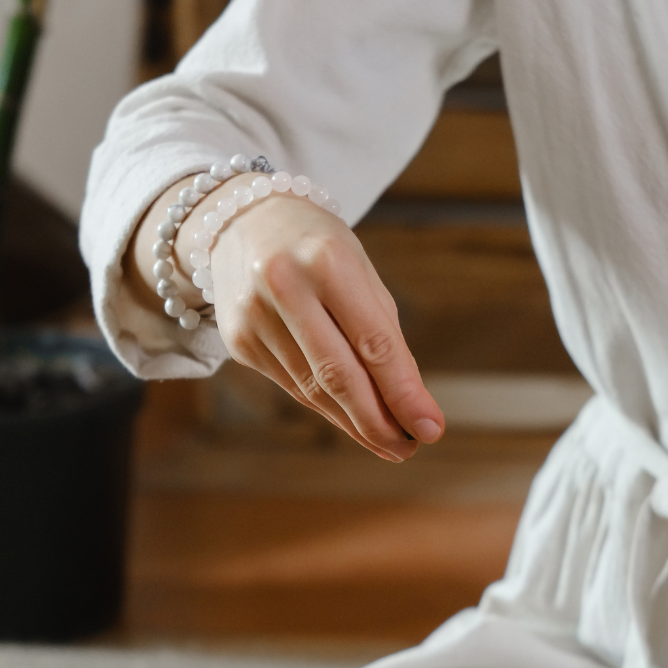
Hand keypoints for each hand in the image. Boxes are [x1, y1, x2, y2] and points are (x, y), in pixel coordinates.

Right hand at [126, 174, 442, 461]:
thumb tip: (410, 405)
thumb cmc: (318, 247)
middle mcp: (284, 285)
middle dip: (378, 421)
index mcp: (327, 260)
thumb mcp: (359, 272)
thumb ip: (384, 334)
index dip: (403, 393)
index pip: (373, 343)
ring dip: (354, 422)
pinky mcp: (237, 340)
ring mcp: (253, 315)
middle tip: (408, 448)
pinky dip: (325, 407)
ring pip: (312, 389)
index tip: (431, 429)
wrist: (241, 220)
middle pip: (337, 374)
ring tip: (387, 441)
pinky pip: (291, 385)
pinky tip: (349, 419)